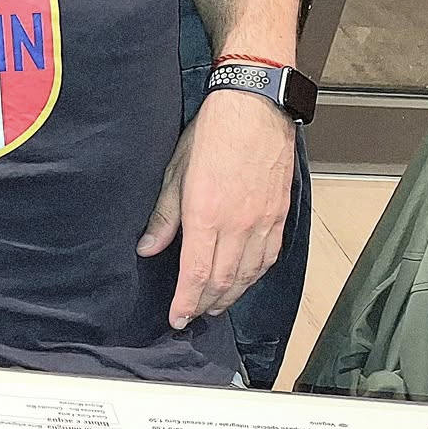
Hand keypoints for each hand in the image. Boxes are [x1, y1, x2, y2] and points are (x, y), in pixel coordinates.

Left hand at [137, 90, 294, 328]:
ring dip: (231, 295)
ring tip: (215, 305)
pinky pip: (269, 258)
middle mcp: (238, 226)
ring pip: (249, 274)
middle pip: (224, 281)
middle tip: (192, 315)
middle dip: (206, 304)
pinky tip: (244, 280)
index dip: (186, 302)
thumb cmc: (210, 135)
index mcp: (207, 216)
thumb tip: (147, 249)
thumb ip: (164, 217)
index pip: (197, 274)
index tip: (176, 319)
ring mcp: (263, 223)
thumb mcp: (175, 172)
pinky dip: (255, 276)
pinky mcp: (280, 216)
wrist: (255, 109)